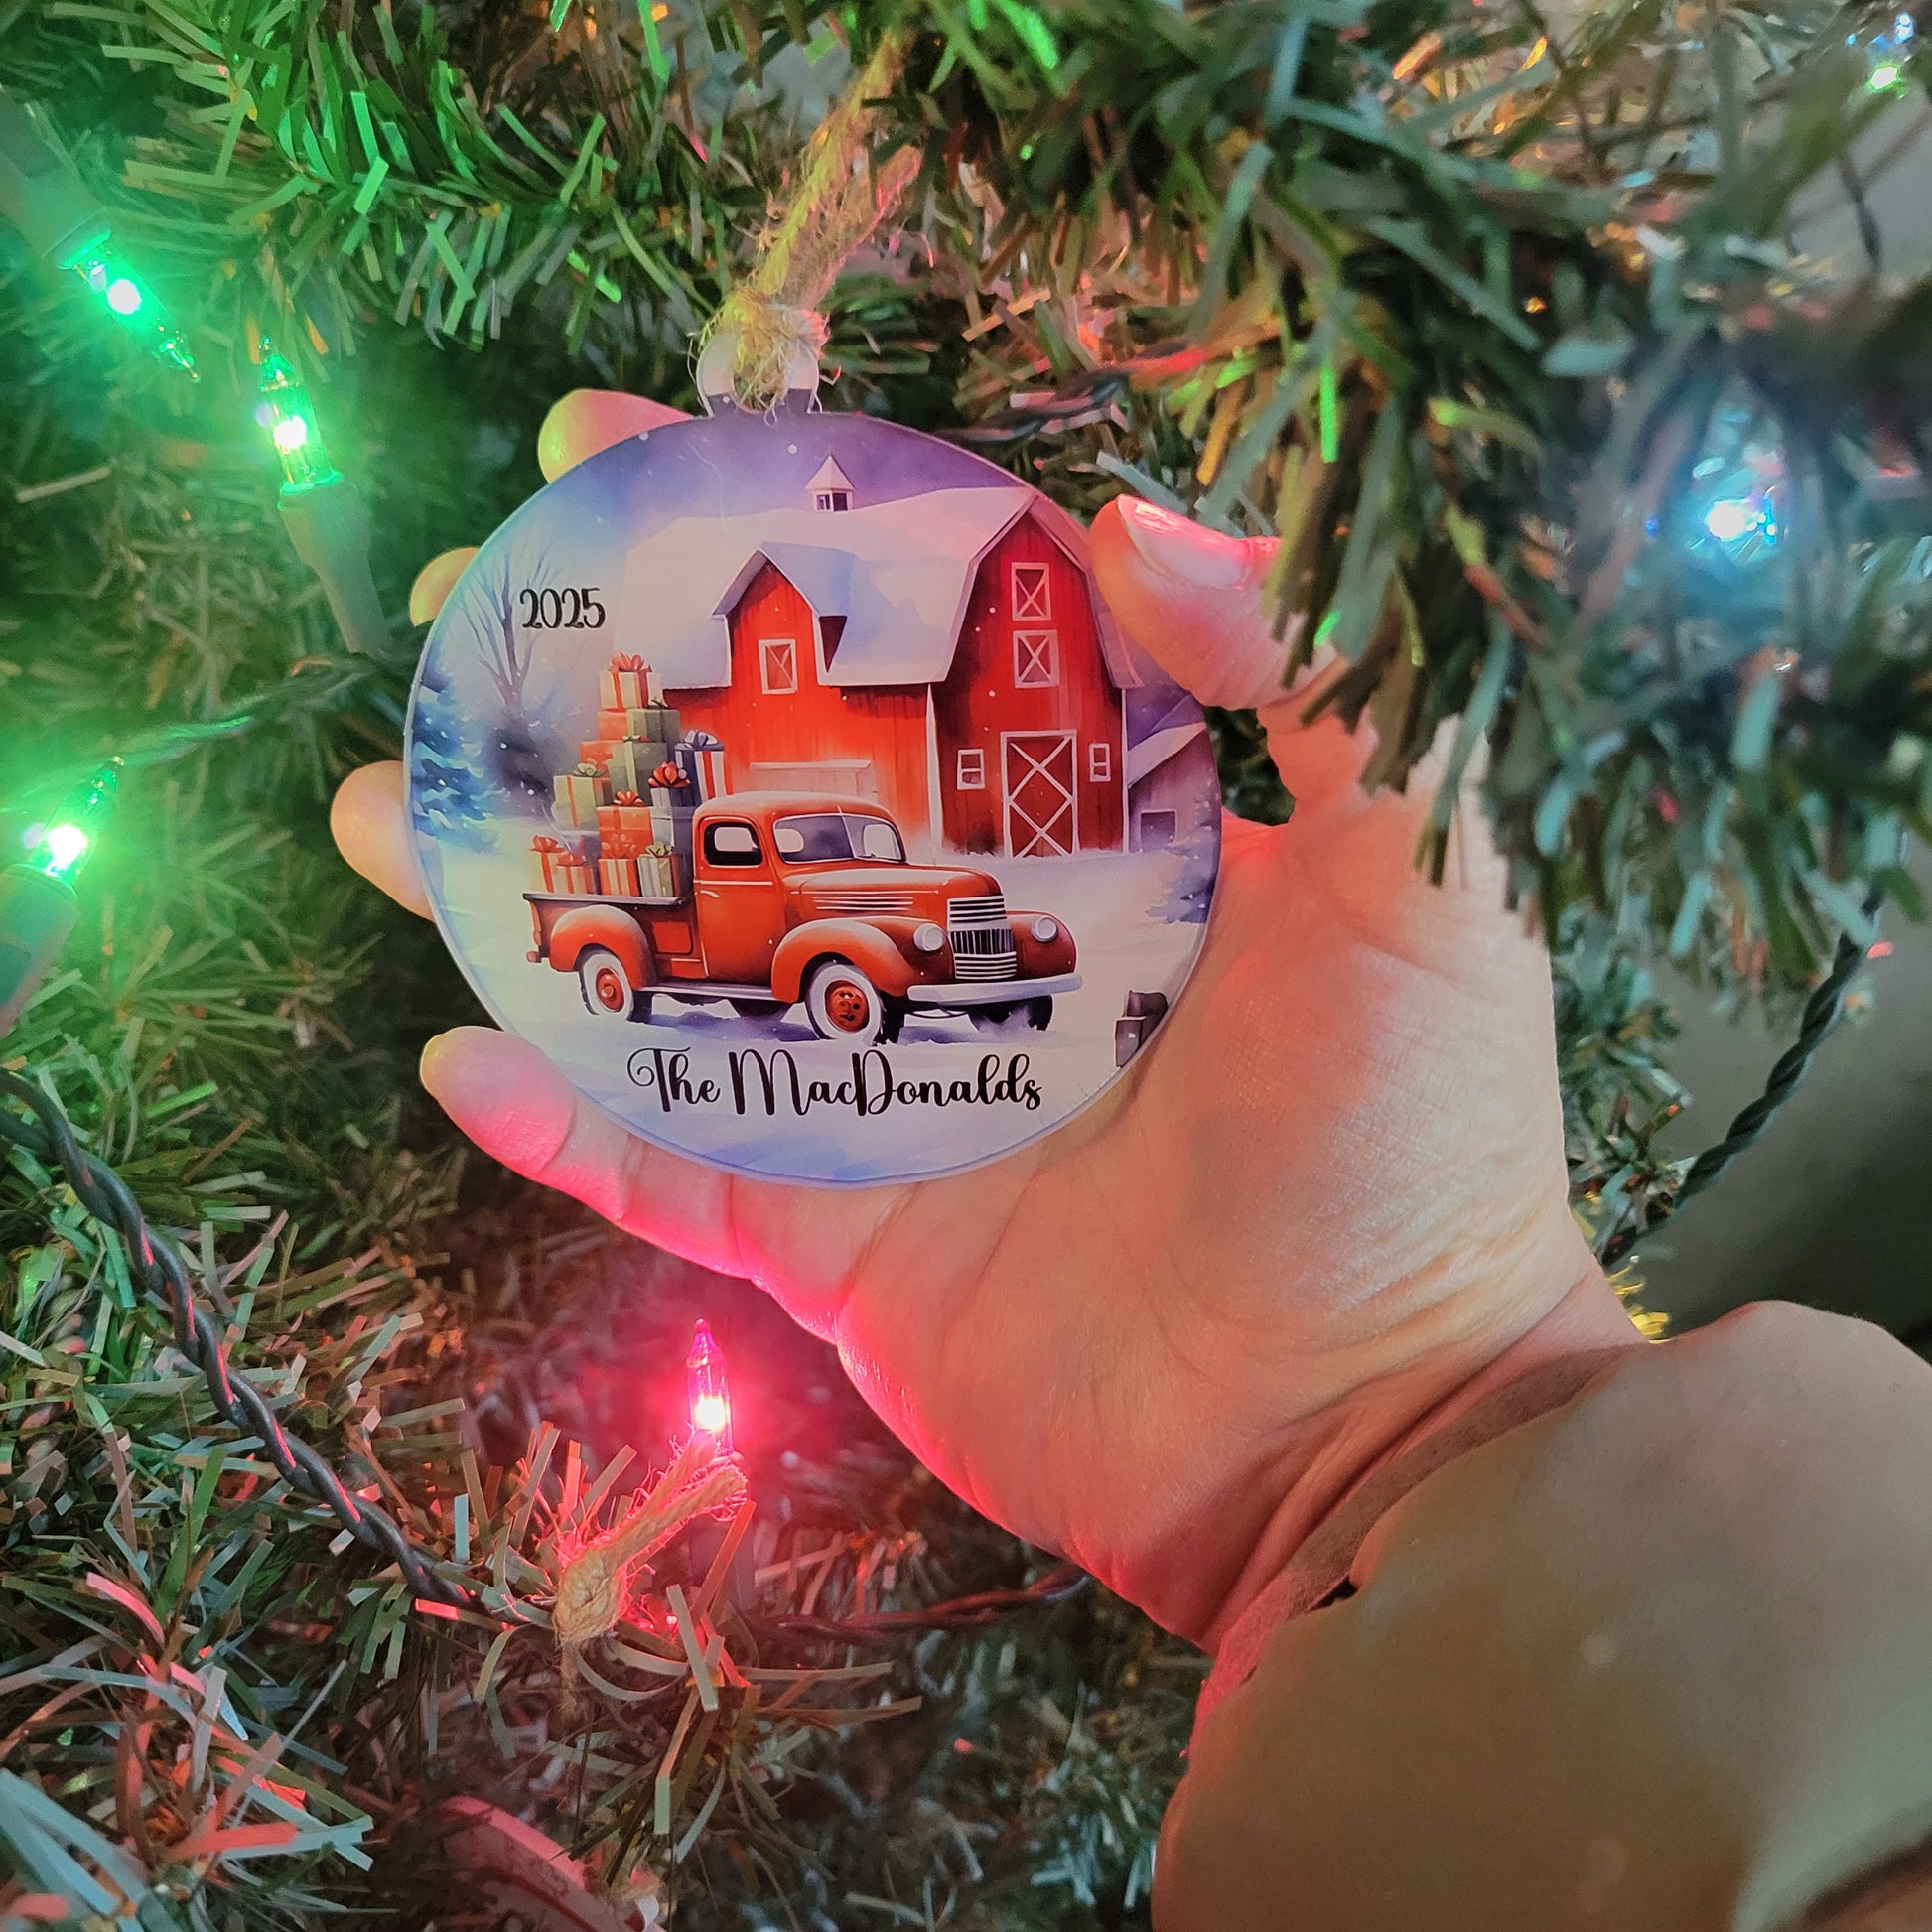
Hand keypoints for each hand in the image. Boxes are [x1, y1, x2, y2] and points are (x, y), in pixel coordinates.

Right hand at [334, 390, 1638, 1646]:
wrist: (1363, 1437)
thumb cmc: (1408, 1147)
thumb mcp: (1422, 876)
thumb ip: (1320, 672)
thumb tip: (1129, 519)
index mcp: (1091, 837)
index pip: (904, 652)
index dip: (773, 544)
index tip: (632, 451)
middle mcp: (967, 942)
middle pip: (749, 794)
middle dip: (601, 706)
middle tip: (461, 621)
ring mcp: (886, 1095)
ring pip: (672, 972)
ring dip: (530, 896)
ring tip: (392, 809)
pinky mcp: (833, 1243)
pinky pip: (666, 1174)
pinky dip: (562, 1125)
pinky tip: (456, 1053)